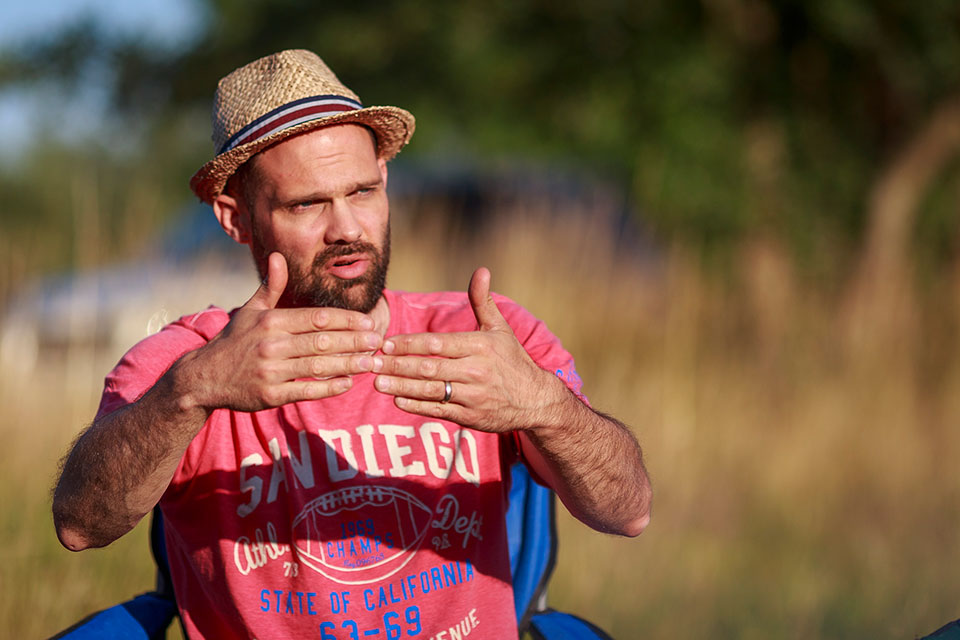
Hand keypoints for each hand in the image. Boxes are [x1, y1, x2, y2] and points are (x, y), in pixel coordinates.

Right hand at [181, 252, 382, 411]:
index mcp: (271, 321)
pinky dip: (329, 388)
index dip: (346, 320)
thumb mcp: (250, 311)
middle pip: (322, 341)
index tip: (368, 322)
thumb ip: (271, 286)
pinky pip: (306, 391)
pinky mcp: (269, 396)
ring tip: (371, 362)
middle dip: (354, 341)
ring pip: (318, 366)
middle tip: (378, 340)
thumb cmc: (234, 341)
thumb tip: (277, 255)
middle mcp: (271, 345)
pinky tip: (348, 383)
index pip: (317, 318)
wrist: (204, 378)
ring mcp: (270, 372)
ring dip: (348, 364)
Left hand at [372, 267, 558, 431]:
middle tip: (372, 362)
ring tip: (377, 382)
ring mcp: (472, 396)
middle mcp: (476, 371)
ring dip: (401, 386)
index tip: (386, 343)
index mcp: (480, 347)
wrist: (536, 401)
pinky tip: (397, 399)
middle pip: (429, 368)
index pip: (438, 344)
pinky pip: (438, 410)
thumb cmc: (512, 360)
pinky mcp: (470, 417)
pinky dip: (416, 406)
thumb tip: (481, 270)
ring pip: (430, 391)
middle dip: (398, 365)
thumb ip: (483, 301)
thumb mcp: (500, 329)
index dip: (409, 344)